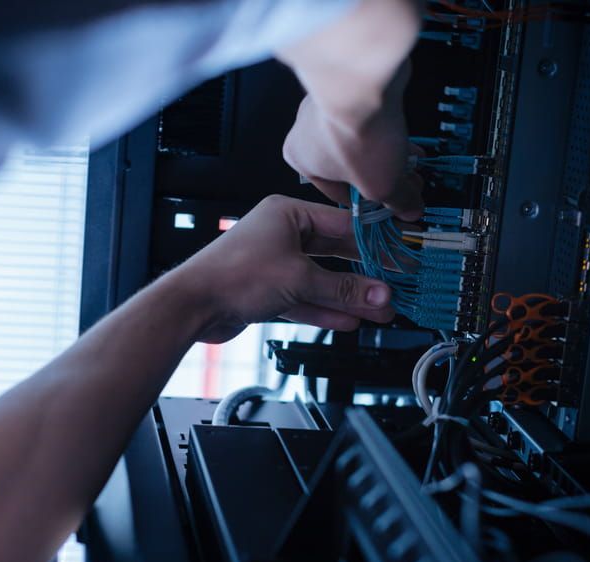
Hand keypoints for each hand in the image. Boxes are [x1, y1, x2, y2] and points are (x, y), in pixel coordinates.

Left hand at [169, 195, 395, 343]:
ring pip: (321, 280)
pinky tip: (349, 320)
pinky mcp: (267, 291)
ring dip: (349, 297)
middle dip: (364, 275)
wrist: (192, 306)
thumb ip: (343, 289)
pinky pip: (305, 298)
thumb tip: (378, 293)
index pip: (342, 224)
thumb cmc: (231, 275)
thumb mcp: (299, 278)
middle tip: (392, 286)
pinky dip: (325, 309)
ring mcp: (274, 264)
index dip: (373, 241)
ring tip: (378, 310)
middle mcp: (280, 234)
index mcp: (287, 213)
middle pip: (334, 254)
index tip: (398, 254)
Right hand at [277, 0, 422, 218]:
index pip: (335, 192)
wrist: (363, 81)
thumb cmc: (356, 138)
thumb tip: (410, 210)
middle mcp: (305, 131)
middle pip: (350, 165)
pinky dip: (386, 129)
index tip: (386, 207)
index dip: (366, 203)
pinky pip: (368, 117)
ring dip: (386, 154)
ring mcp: (325, 104)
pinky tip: (407, 138)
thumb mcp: (382, 186)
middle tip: (406, 186)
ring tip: (414, 163)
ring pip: (360, 140)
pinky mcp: (347, 85)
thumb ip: (397, 201)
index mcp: (301, 161)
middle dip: (380, 177)